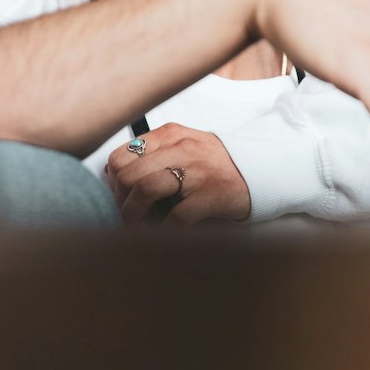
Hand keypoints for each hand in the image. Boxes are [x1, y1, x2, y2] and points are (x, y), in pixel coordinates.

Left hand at [106, 122, 250, 225]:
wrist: (260, 172)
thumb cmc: (214, 164)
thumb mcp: (182, 147)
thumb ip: (151, 155)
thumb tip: (109, 174)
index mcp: (171, 135)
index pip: (121, 155)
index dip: (114, 182)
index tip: (122, 197)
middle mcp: (182, 149)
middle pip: (128, 174)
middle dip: (121, 201)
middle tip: (129, 216)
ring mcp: (197, 172)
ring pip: (145, 190)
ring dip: (134, 216)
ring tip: (140, 228)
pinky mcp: (210, 197)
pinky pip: (173, 218)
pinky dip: (162, 231)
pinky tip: (164, 234)